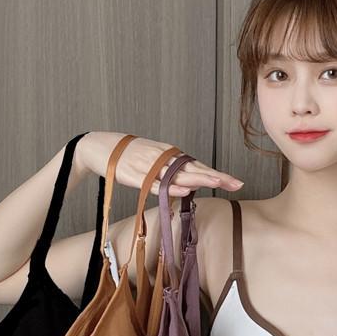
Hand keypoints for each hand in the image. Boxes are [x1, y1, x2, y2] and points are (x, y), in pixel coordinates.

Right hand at [76, 131, 243, 195]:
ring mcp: (150, 166)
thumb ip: (172, 171)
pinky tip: (184, 188)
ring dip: (199, 177)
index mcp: (169, 154)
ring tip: (218, 182)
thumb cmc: (129, 155)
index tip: (236, 182)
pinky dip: (170, 186)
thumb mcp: (154, 159)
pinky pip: (156, 183)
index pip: (198, 165)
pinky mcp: (136, 176)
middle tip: (236, 183)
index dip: (217, 174)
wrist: (99, 147)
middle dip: (216, 177)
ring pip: (178, 174)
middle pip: (194, 169)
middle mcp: (163, 158)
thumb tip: (192, 182)